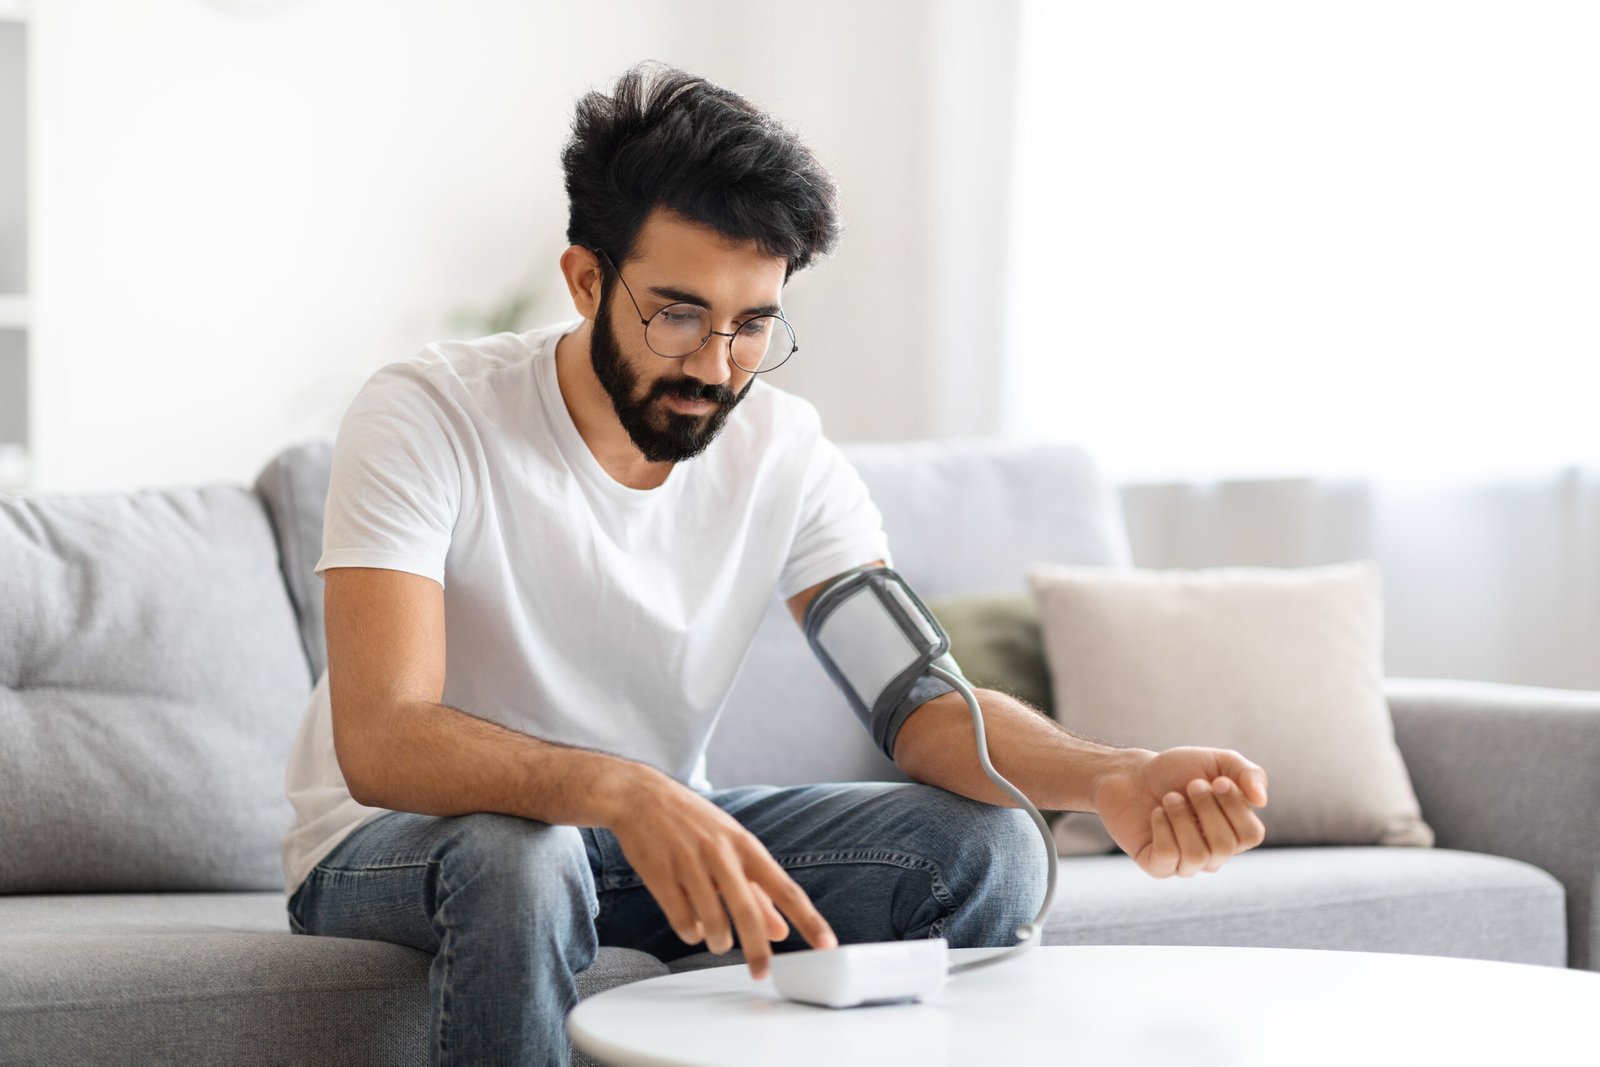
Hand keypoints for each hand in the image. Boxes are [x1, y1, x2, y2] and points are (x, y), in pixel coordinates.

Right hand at [608, 769, 837, 980]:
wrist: (642, 796)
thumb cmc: (694, 824)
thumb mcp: (731, 846)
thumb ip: (757, 892)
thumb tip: (780, 931)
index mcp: (745, 847)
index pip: (785, 889)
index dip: (808, 919)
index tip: (827, 945)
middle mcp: (721, 855)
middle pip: (747, 913)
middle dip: (757, 950)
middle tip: (762, 973)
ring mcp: (689, 865)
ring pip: (712, 924)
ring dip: (718, 941)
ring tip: (718, 939)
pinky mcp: (660, 877)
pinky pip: (682, 922)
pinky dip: (690, 933)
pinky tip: (691, 925)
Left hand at [1092, 747, 1268, 877]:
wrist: (1132, 774)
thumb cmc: (1178, 770)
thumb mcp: (1218, 761)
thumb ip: (1249, 774)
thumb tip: (1262, 801)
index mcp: (1234, 833)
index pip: (1252, 835)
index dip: (1234, 805)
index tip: (1217, 780)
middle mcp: (1214, 854)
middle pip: (1225, 846)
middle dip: (1205, 808)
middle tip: (1190, 785)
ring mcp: (1186, 864)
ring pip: (1196, 855)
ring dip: (1181, 817)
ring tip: (1169, 798)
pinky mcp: (1158, 866)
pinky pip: (1168, 857)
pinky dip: (1161, 827)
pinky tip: (1156, 813)